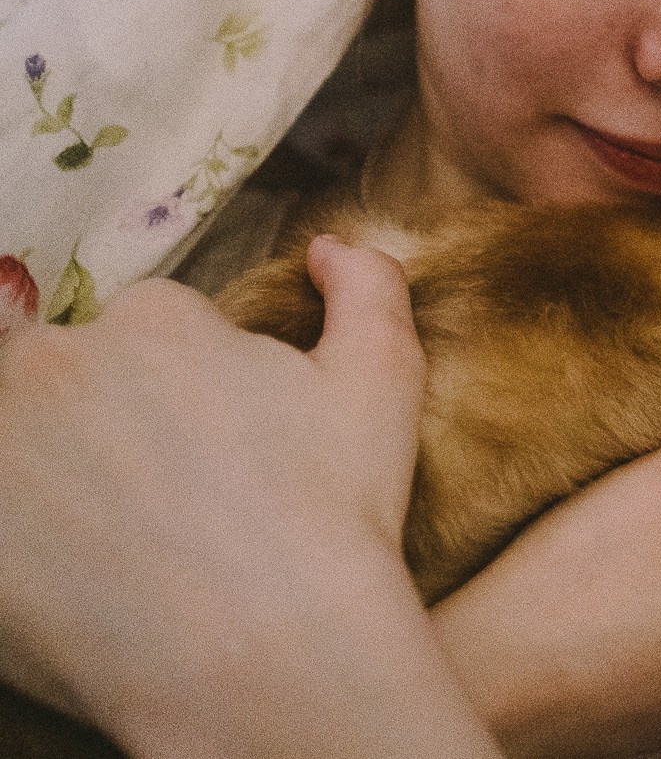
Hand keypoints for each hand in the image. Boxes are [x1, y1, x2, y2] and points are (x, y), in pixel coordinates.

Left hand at [0, 238, 498, 757]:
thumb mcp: (383, 382)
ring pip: (19, 441)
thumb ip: (369, 288)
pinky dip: (23, 540)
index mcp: (157, 319)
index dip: (184, 396)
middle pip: (66, 379)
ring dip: (53, 478)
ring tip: (115, 547)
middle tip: (163, 506)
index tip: (211, 456)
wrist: (267, 657)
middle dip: (106, 428)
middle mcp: (56, 362)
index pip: (148, 335)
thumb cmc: (333, 518)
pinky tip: (75, 578)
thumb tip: (329, 246)